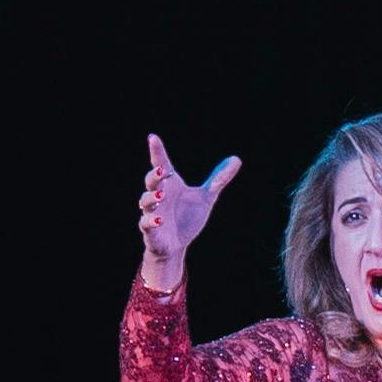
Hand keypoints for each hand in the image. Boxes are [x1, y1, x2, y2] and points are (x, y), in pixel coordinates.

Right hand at [134, 134, 240, 287]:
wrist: (176, 244)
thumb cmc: (187, 218)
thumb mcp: (206, 197)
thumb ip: (219, 179)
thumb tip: (236, 159)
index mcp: (170, 185)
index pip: (161, 164)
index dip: (157, 151)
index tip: (153, 137)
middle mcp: (159, 196)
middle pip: (151, 181)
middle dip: (154, 176)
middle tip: (162, 171)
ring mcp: (152, 213)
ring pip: (145, 202)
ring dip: (150, 198)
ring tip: (160, 197)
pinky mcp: (151, 230)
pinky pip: (146, 224)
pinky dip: (151, 221)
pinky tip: (159, 220)